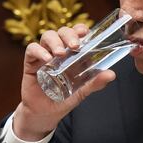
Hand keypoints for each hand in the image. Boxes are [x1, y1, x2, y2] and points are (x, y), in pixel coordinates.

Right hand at [12, 24, 116, 140]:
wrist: (45, 113)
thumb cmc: (64, 98)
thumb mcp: (82, 90)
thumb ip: (95, 82)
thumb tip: (111, 74)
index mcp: (73, 53)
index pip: (76, 33)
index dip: (80, 29)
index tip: (85, 32)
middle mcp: (59, 50)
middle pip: (62, 31)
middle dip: (69, 34)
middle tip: (75, 45)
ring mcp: (44, 55)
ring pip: (48, 36)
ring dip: (55, 41)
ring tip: (61, 54)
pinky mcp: (31, 62)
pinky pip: (32, 49)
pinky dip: (39, 51)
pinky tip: (47, 59)